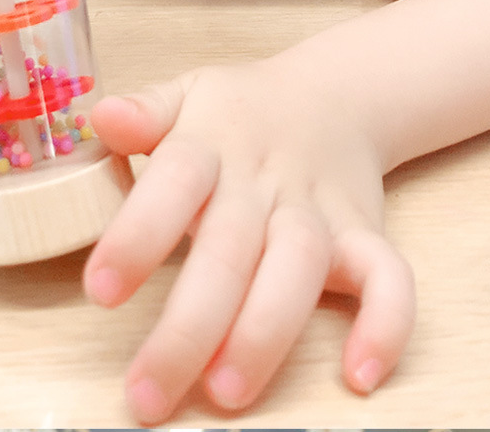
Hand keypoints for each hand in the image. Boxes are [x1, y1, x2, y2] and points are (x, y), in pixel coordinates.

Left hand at [84, 58, 415, 423]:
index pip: (173, 183)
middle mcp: (264, 181)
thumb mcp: (186, 95)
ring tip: (227, 393)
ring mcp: (318, 209)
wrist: (333, 95)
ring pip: (298, 269)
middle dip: (189, 327)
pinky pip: (389, 278)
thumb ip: (144, 112)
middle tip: (147, 394)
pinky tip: (360, 375)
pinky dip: (385, 324)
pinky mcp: (364, 237)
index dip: (138, 235)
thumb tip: (104, 117)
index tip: (100, 290)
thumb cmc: (239, 110)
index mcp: (210, 144)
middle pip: (229, 250)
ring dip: (265, 333)